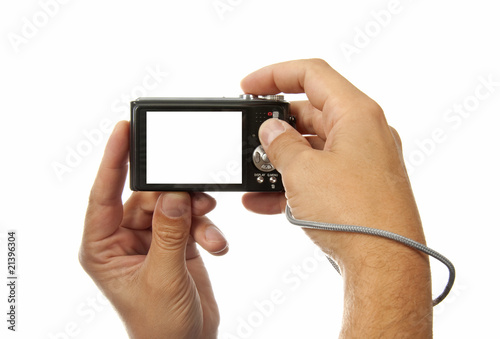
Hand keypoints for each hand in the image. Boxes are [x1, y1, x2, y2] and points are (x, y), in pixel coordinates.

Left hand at [79, 121, 227, 338]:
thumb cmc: (159, 326)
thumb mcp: (162, 278)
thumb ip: (168, 233)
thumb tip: (173, 194)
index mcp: (103, 246)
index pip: (102, 194)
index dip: (112, 160)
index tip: (122, 130)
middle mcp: (124, 238)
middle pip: (147, 196)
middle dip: (174, 194)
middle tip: (193, 191)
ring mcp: (151, 238)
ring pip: (173, 205)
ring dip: (195, 215)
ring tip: (208, 231)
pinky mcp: (175, 241)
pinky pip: (189, 219)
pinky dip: (205, 228)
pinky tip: (216, 245)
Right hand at [241, 59, 431, 336]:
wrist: (385, 264)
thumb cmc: (356, 214)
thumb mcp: (303, 172)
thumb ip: (280, 145)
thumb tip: (270, 131)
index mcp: (356, 114)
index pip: (312, 74)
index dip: (275, 75)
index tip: (248, 87)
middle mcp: (363, 133)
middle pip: (311, 112)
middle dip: (275, 128)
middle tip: (250, 140)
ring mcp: (362, 162)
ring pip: (312, 148)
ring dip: (280, 161)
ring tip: (253, 177)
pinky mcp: (357, 188)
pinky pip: (319, 175)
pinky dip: (293, 183)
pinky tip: (264, 200)